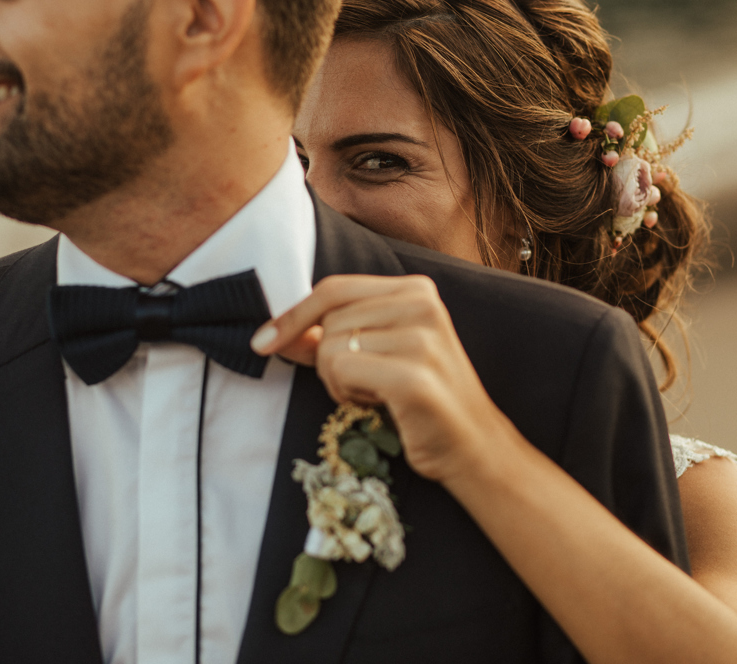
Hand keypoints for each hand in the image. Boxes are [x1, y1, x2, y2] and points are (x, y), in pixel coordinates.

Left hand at [251, 274, 509, 484]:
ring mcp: (421, 338)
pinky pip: (341, 370)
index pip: (334, 289)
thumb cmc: (420, 401)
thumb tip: (277, 332)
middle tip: (366, 384)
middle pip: (328, 320)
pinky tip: (380, 404)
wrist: (472, 447)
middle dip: (328, 359)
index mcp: (416, 290)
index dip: (293, 315)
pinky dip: (347, 394)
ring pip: (330, 347)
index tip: (264, 340)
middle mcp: (423, 304)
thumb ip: (335, 334)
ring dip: (338, 381)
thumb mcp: (379, 353)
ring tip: (377, 394)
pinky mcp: (413, 375)